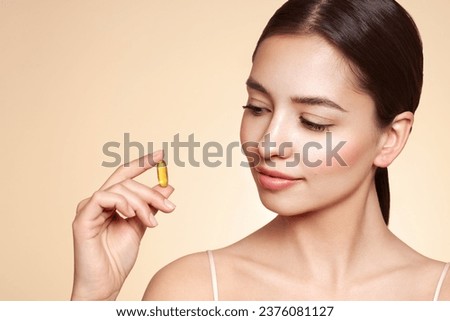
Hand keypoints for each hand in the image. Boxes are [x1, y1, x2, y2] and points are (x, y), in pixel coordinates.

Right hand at [71, 150, 175, 299]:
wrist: (106, 283)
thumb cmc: (118, 257)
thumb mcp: (142, 225)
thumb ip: (151, 205)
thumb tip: (168, 185)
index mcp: (111, 203)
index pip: (125, 176)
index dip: (142, 163)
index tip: (161, 155)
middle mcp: (98, 202)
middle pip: (127, 182)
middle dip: (151, 192)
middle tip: (169, 206)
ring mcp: (88, 208)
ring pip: (119, 189)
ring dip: (142, 203)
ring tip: (152, 222)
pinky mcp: (82, 218)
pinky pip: (103, 197)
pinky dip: (123, 203)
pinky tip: (132, 215)